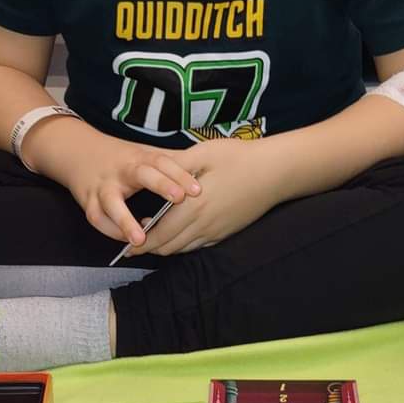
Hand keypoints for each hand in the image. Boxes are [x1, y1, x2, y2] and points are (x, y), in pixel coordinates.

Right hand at [61, 133, 201, 246]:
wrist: (78, 152)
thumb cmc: (122, 158)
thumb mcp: (146, 154)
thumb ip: (173, 163)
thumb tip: (207, 168)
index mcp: (140, 157)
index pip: (163, 161)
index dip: (181, 174)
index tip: (197, 189)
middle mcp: (122, 170)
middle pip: (142, 174)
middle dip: (161, 185)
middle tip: (180, 199)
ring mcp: (103, 186)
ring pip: (111, 202)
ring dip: (125, 220)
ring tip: (141, 239)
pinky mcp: (88, 201)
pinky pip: (97, 218)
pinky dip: (110, 230)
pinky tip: (126, 241)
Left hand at [125, 138, 281, 256]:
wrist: (276, 172)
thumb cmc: (240, 158)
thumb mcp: (204, 153)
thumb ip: (176, 166)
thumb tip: (153, 172)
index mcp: (193, 206)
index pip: (159, 234)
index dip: (141, 242)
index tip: (127, 243)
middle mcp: (204, 224)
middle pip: (169, 247)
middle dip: (149, 249)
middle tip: (134, 245)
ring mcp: (217, 231)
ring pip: (184, 249)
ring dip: (166, 247)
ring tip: (153, 240)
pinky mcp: (227, 232)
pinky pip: (199, 246)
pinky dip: (184, 245)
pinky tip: (178, 235)